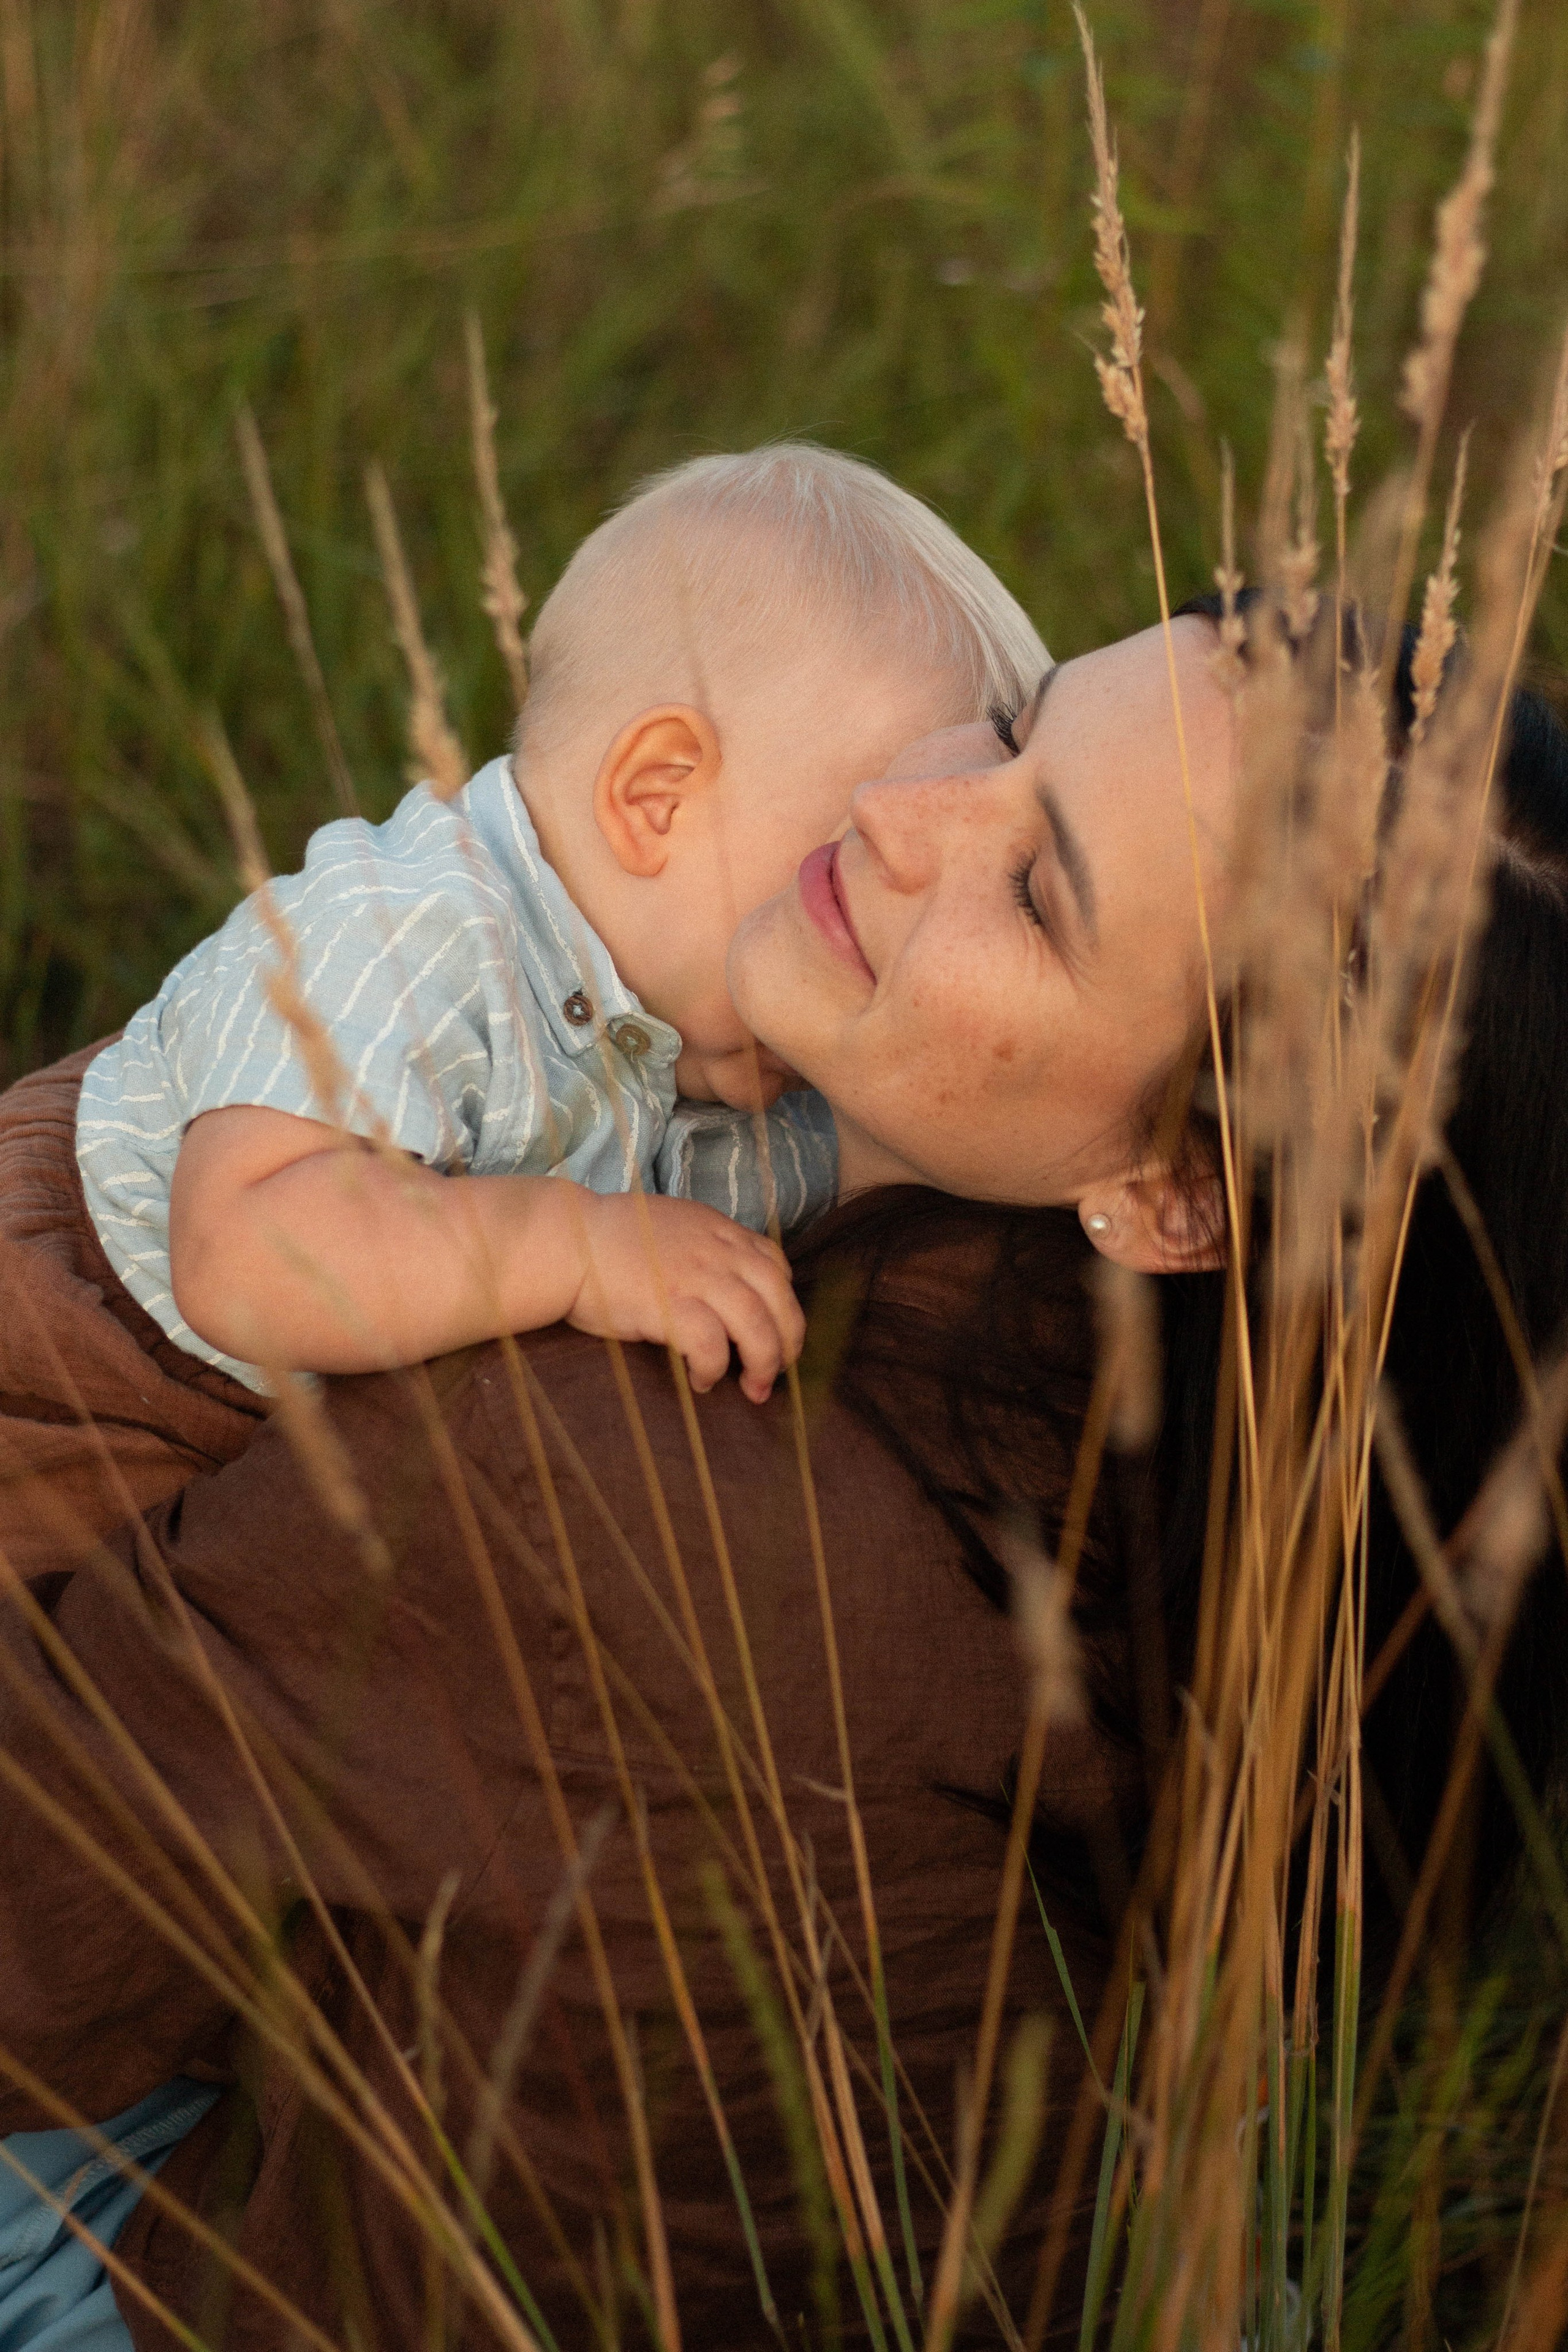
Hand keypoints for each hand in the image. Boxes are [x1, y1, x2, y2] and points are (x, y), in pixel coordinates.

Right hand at [563, 1191, 803, 1402]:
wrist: (566, 1240)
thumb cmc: (605, 1238)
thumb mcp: (669, 1225)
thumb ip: (700, 1245)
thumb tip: (716, 1280)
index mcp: (717, 1231)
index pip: (774, 1263)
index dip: (782, 1300)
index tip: (775, 1326)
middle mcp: (716, 1251)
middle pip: (778, 1297)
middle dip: (788, 1340)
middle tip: (778, 1371)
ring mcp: (696, 1277)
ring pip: (757, 1324)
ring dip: (764, 1362)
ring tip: (754, 1389)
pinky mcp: (669, 1306)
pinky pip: (711, 1346)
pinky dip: (714, 1369)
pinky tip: (702, 1383)